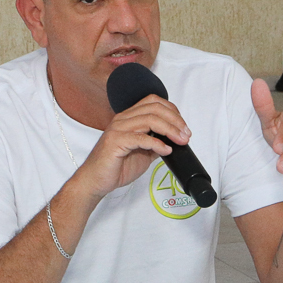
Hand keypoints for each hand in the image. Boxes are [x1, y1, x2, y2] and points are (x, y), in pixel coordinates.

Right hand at [72, 91, 191, 201]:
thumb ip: (156, 143)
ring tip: (180, 141)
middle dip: (175, 120)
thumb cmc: (115, 166)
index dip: (172, 111)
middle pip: (155, 108)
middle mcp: (123, 119)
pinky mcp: (115, 142)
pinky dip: (157, 144)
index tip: (183, 127)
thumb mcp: (143, 153)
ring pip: (150, 119)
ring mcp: (118, 129)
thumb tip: (173, 141)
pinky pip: (141, 138)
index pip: (153, 102)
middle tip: (186, 135)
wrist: (96, 181)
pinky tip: (166, 150)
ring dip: (170, 130)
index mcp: (128, 118)